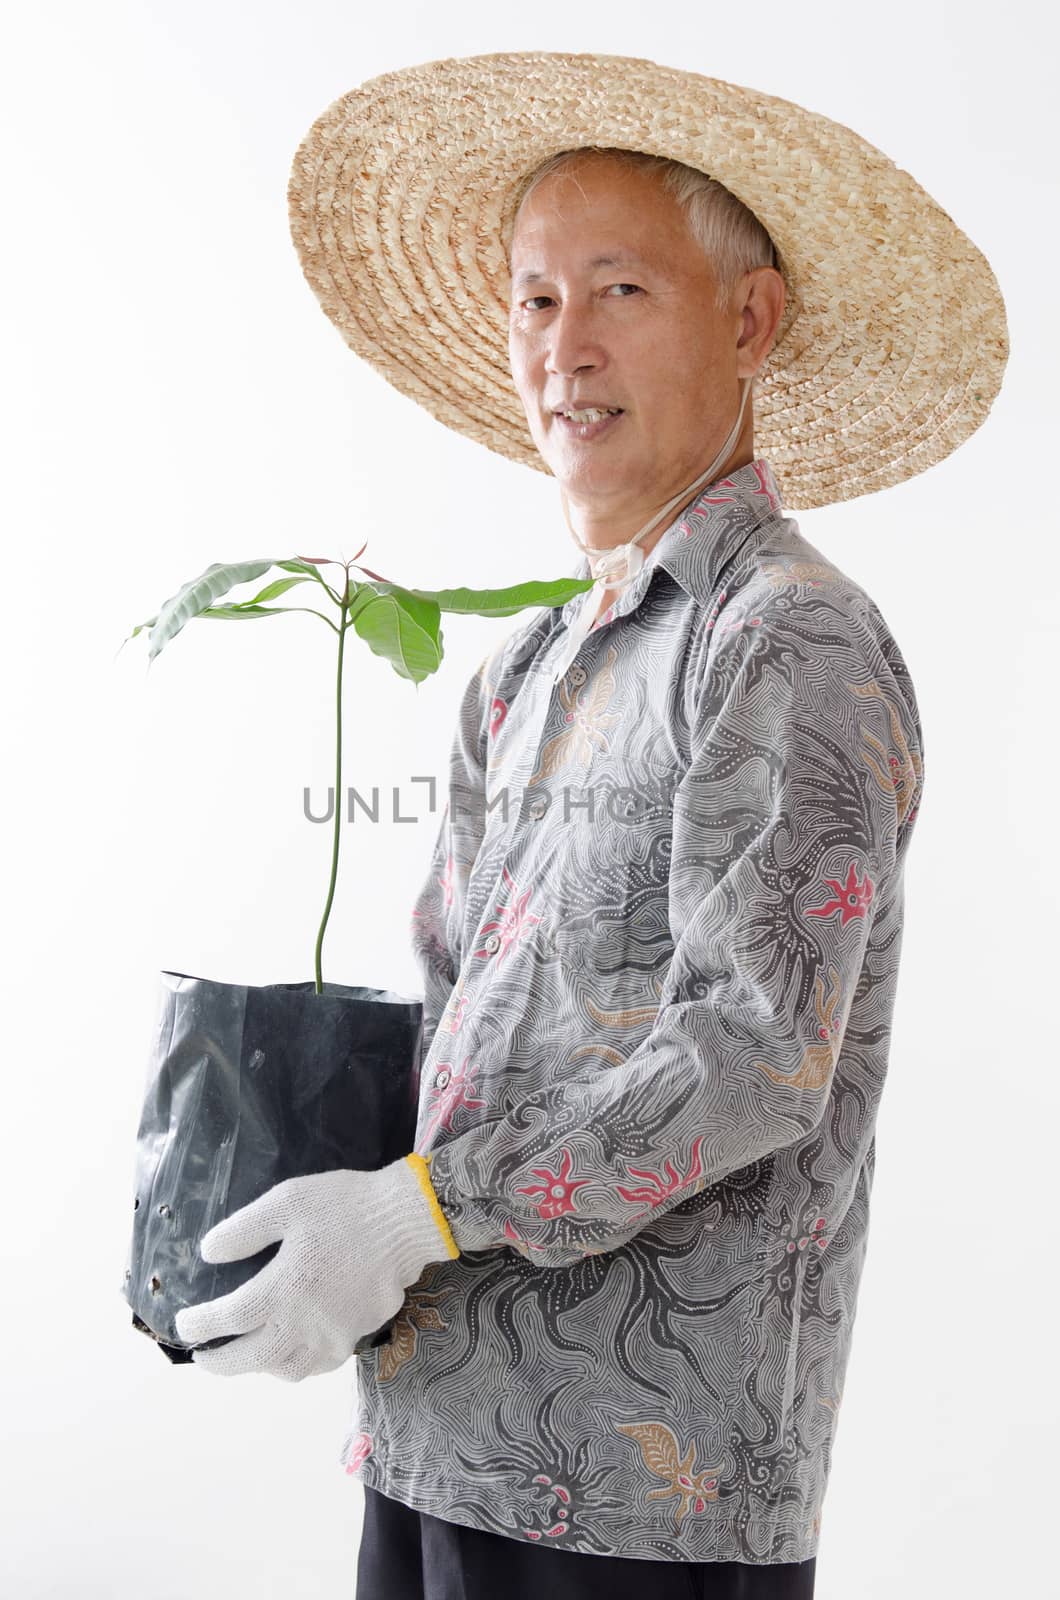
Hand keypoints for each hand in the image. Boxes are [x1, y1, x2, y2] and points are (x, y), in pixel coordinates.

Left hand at [173, 1154, 457, 1381]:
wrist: (407, 1221)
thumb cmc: (345, 1206)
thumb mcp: (287, 1202)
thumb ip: (244, 1230)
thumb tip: (208, 1252)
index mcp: (283, 1289)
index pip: (228, 1319)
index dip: (199, 1325)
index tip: (183, 1323)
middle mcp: (304, 1322)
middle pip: (252, 1359)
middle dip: (220, 1363)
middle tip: (202, 1357)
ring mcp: (333, 1335)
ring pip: (286, 1370)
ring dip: (259, 1367)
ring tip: (247, 1352)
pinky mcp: (357, 1335)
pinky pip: (319, 1365)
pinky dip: (297, 1364)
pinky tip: (293, 1348)